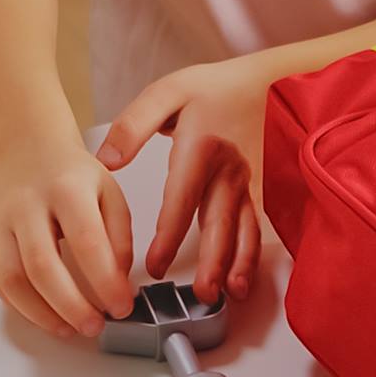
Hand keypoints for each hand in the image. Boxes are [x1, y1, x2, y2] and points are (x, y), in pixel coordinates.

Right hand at [0, 127, 136, 339]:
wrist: (25, 154)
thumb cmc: (70, 177)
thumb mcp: (109, 193)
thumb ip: (119, 237)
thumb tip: (118, 283)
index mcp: (65, 189)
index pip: (86, 241)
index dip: (105, 281)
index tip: (122, 305)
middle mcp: (26, 205)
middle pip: (42, 266)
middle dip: (71, 306)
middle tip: (95, 326)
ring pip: (14, 280)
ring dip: (44, 314)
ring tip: (72, 328)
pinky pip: (0, 285)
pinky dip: (24, 308)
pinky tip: (48, 316)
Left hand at [96, 57, 265, 303]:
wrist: (269, 82)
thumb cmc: (216, 89)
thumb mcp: (169, 92)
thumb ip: (133, 125)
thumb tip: (106, 160)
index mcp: (202, 148)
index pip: (183, 200)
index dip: (170, 236)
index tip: (155, 266)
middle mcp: (229, 171)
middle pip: (221, 223)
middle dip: (213, 261)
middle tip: (201, 293)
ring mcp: (249, 184)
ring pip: (244, 230)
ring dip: (238, 264)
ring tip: (227, 294)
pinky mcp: (260, 191)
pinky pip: (257, 228)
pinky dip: (252, 256)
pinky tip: (244, 279)